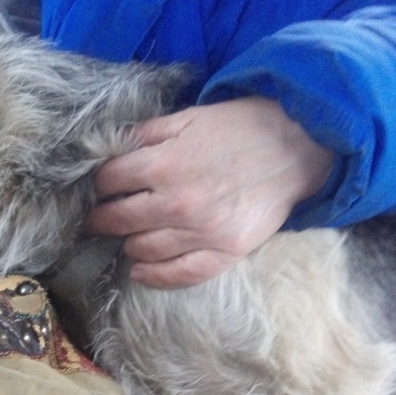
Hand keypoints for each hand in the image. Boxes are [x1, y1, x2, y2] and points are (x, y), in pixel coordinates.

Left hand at [88, 96, 332, 288]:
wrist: (299, 145)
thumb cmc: (240, 128)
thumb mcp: (187, 118)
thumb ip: (145, 135)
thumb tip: (108, 151)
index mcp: (163, 164)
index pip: (107, 183)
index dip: (98, 185)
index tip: (98, 189)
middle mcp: (178, 202)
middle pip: (116, 220)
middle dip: (100, 219)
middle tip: (95, 219)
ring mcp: (203, 231)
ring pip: (142, 249)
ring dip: (127, 243)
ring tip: (125, 237)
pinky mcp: (228, 250)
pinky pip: (181, 274)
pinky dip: (155, 276)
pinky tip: (140, 271)